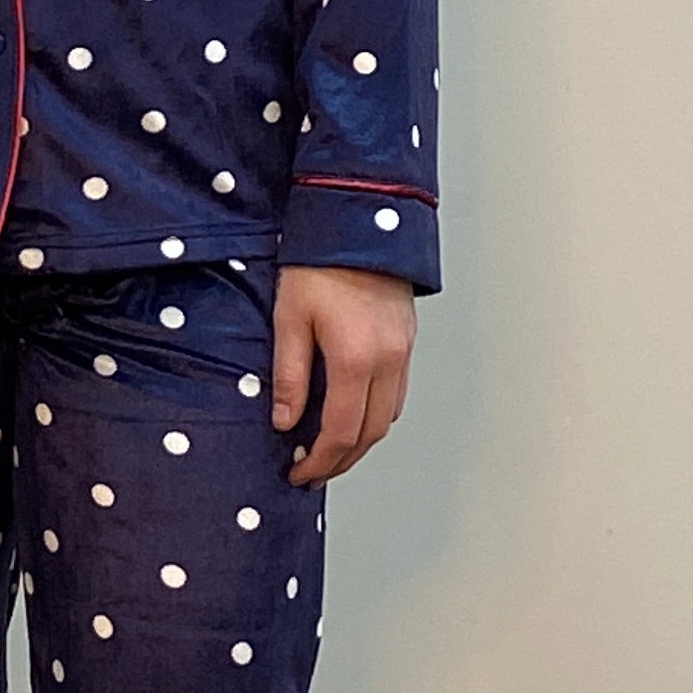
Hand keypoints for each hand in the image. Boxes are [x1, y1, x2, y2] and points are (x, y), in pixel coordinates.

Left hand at [271, 263, 417, 487]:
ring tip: (331, 450)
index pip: (340, 432)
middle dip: (342, 461)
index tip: (298, 473)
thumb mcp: (290, 318)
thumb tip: (285, 421)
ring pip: (389, 417)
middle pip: (371, 434)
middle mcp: (388, 361)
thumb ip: (289, 375)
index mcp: (355, 359)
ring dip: (362, 441)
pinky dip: (376, 415)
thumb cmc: (320, 263)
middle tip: (313, 471)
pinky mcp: (407, 340)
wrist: (360, 220)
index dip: (319, 461)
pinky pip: (397, 393)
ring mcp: (403, 351)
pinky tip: (354, 414)